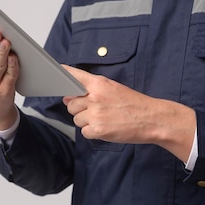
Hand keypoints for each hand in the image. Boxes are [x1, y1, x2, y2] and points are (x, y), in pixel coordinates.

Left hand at [62, 65, 195, 162]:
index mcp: (99, 83)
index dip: (61, 75)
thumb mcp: (114, 89)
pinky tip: (106, 128)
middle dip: (79, 108)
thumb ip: (92, 90)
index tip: (53, 72)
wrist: (152, 119)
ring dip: (87, 121)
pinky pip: (84, 132)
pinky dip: (93, 132)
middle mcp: (94, 97)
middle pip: (70, 103)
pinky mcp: (98, 129)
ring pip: (76, 119)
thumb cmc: (134, 104)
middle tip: (97, 110)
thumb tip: (68, 96)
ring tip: (105, 119)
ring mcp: (95, 114)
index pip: (72, 76)